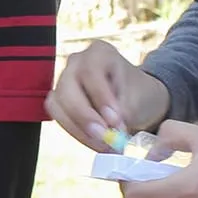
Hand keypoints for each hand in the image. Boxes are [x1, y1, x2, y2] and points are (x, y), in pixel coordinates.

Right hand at [46, 41, 171, 150]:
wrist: (137, 100)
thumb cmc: (139, 94)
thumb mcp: (139, 100)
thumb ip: (124, 113)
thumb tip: (110, 132)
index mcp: (99, 53)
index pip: (90, 72)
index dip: (100, 97)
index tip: (115, 121)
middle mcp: (76, 63)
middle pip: (67, 88)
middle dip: (84, 117)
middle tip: (104, 138)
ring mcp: (64, 81)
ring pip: (58, 105)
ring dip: (78, 129)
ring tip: (103, 145)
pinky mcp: (60, 101)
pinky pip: (59, 118)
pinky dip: (76, 133)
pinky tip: (95, 142)